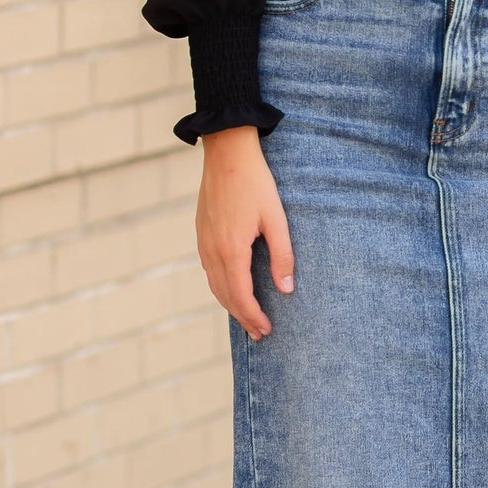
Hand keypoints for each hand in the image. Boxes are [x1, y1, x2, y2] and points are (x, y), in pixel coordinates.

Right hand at [196, 126, 294, 340]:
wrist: (226, 153)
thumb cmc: (255, 183)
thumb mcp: (276, 219)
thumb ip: (282, 255)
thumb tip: (286, 289)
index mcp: (232, 250)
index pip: (241, 296)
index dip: (253, 316)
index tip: (266, 330)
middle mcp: (213, 251)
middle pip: (226, 296)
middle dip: (243, 318)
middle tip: (259, 334)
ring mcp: (203, 243)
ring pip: (215, 286)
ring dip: (231, 305)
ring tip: (247, 319)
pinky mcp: (202, 234)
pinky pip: (210, 271)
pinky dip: (221, 288)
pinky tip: (232, 289)